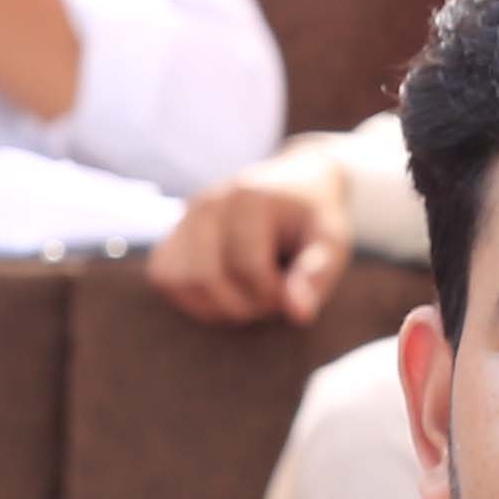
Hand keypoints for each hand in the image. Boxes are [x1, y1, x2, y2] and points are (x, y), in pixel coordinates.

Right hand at [146, 167, 351, 327]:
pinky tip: (224, 289)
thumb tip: (298, 314)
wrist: (296, 184)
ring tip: (249, 292)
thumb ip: (319, 272)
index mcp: (248, 197)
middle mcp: (208, 202)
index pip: (248, 268)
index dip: (274, 294)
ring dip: (219, 305)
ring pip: (185, 283)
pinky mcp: (171, 236)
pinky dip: (194, 298)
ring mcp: (184, 218)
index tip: (293, 289)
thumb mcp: (332, 239)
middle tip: (272, 295)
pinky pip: (166, 279)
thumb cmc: (314, 219)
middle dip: (246, 303)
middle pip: (210, 278)